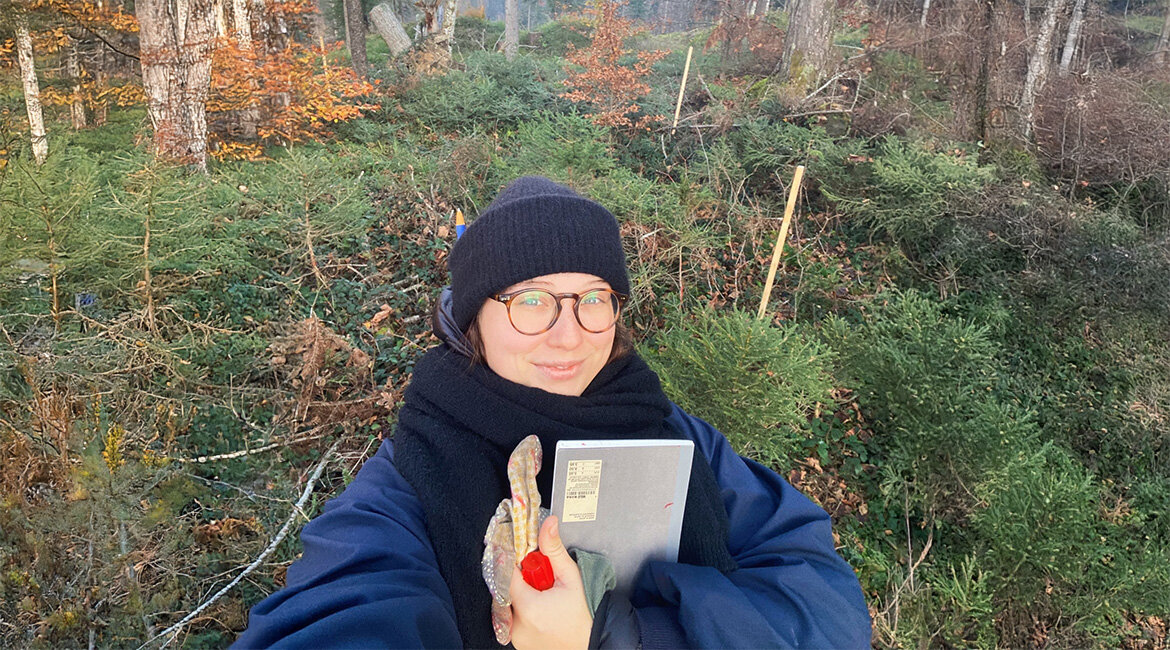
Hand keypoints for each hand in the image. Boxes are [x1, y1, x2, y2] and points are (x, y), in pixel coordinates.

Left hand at [508, 516, 591, 649]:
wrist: (593, 641)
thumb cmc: (584, 613)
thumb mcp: (570, 577)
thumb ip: (553, 549)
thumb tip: (548, 524)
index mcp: (529, 608)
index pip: (507, 575)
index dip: (516, 564)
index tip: (529, 561)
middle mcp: (518, 626)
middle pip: (508, 590)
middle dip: (523, 581)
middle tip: (544, 582)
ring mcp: (517, 638)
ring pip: (510, 605)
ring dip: (523, 597)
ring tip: (545, 599)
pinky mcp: (519, 643)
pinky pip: (514, 620)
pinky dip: (524, 612)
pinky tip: (542, 611)